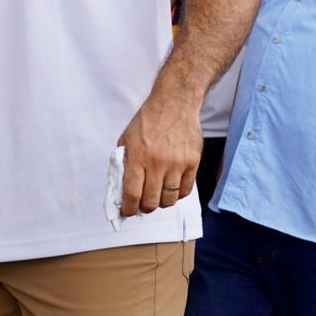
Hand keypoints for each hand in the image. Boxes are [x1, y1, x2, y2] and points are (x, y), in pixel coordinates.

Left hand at [116, 88, 200, 215]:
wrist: (174, 104)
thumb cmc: (148, 120)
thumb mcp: (127, 138)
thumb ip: (124, 161)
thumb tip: (122, 186)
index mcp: (138, 156)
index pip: (132, 193)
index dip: (128, 208)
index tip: (126, 212)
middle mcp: (157, 163)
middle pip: (151, 201)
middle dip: (144, 208)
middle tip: (142, 205)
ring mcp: (177, 164)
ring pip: (169, 199)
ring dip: (161, 202)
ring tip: (157, 196)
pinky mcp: (193, 163)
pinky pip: (185, 190)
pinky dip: (177, 195)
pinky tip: (171, 189)